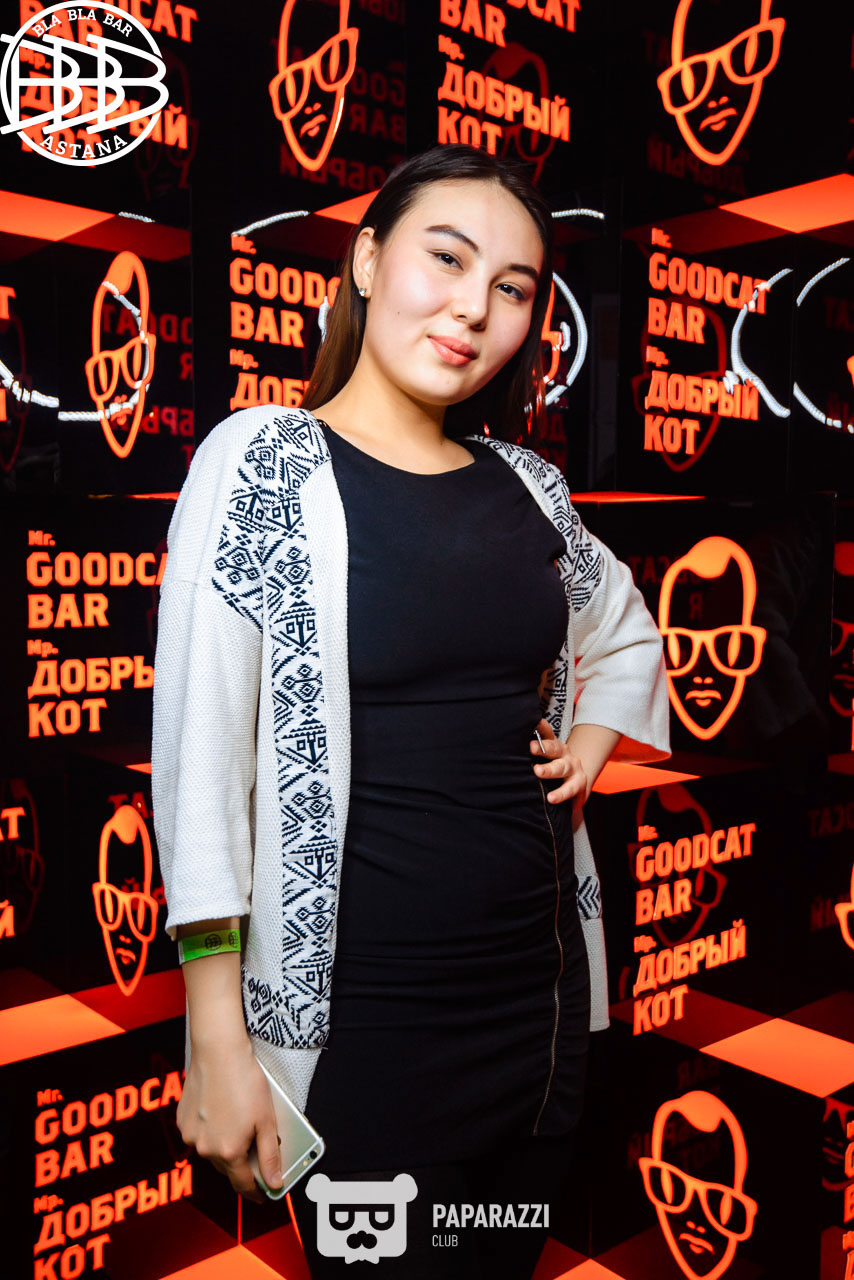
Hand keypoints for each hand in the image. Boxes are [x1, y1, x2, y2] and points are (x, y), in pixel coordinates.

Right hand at [176, 1036, 281, 1203]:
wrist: (218, 1052)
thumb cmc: (244, 1081)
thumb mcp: (267, 1120)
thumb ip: (270, 1156)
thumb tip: (274, 1183)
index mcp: (229, 1152)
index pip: (243, 1184)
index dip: (255, 1192)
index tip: (262, 1195)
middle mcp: (206, 1149)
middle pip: (227, 1168)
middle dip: (241, 1165)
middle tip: (255, 1151)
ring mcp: (191, 1136)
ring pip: (211, 1152)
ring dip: (224, 1147)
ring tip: (238, 1124)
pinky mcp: (182, 1121)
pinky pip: (198, 1136)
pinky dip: (210, 1132)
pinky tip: (221, 1114)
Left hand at [529, 718, 589, 807]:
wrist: (578, 783)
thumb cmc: (554, 768)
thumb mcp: (544, 757)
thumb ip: (533, 751)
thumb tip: (508, 745)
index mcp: (553, 745)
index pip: (547, 733)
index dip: (541, 727)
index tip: (534, 722)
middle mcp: (564, 753)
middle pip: (554, 748)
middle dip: (543, 747)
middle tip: (531, 747)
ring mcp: (572, 767)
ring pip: (561, 767)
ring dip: (550, 770)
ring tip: (538, 771)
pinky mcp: (579, 783)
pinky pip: (569, 789)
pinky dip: (560, 794)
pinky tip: (551, 798)